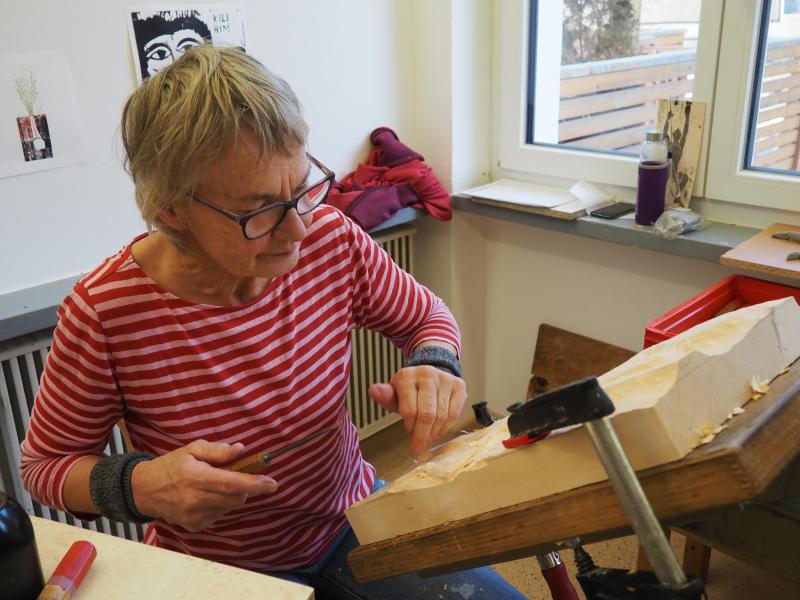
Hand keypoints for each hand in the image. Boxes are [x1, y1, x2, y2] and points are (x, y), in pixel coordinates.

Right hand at [130, 440, 277, 531]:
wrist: (144, 490)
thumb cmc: (171, 465)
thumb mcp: (193, 450)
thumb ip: (218, 451)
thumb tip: (241, 449)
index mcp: (196, 477)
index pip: (232, 484)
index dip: (255, 484)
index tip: (272, 484)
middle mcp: (195, 499)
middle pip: (235, 499)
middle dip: (246, 488)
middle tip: (241, 476)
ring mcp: (194, 516)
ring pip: (229, 508)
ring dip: (231, 496)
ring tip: (214, 484)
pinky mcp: (193, 525)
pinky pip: (218, 515)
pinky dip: (220, 505)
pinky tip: (206, 496)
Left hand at [369, 366, 466, 453]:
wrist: (429, 374)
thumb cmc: (409, 390)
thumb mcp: (394, 393)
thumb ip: (385, 396)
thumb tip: (373, 391)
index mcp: (407, 375)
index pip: (409, 409)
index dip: (409, 426)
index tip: (408, 434)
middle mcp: (427, 374)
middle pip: (427, 414)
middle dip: (422, 435)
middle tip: (419, 448)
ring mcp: (445, 379)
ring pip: (442, 415)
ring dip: (434, 433)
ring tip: (428, 440)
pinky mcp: (459, 386)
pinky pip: (454, 413)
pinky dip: (446, 428)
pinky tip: (438, 433)